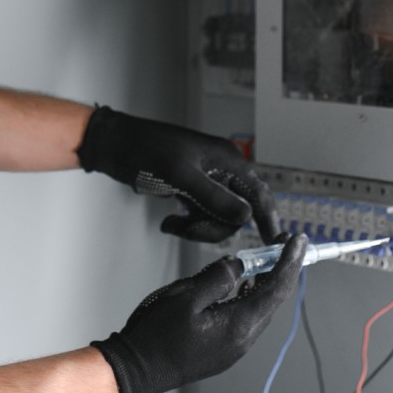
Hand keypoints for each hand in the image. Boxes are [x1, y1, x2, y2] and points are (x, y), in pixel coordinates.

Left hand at [76, 106, 279, 242]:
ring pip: (218, 219)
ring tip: (171, 225)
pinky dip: (188, 225)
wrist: (116, 146)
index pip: (260, 197)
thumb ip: (214, 198)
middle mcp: (224, 172)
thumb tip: (245, 217)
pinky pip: (202, 217)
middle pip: (236, 215)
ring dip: (196, 229)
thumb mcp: (181, 176)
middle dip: (212, 229)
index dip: (270, 222)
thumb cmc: (147, 152)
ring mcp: (208, 182)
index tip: (276, 246)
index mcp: (229, 162)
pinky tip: (168, 222)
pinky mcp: (192, 191)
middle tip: (185, 230)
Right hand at [91, 234, 304, 392]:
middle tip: (286, 243)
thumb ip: (217, 278)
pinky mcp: (224, 349)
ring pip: (261, 309)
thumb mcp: (185, 296)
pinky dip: (252, 296)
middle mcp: (243, 340)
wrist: (136, 371)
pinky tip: (245, 284)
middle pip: (274, 300)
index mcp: (239, 325)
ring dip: (267, 283)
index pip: (276, 289)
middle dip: (283, 269)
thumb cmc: (156, 335)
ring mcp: (234, 347)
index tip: (298, 241)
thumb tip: (237, 266)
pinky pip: (247, 318)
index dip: (290, 262)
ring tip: (267, 259)